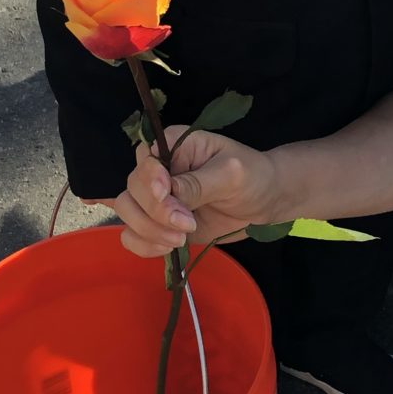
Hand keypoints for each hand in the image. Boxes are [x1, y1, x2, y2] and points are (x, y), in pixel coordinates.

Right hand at [113, 128, 283, 258]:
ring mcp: (156, 199)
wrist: (265, 202)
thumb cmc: (253, 177)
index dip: (150, 181)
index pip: (145, 160)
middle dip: (155, 212)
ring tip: (180, 240)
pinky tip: (168, 248)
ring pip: (127, 212)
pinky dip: (144, 245)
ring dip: (148, 231)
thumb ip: (198, 183)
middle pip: (132, 189)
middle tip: (186, 225)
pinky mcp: (159, 224)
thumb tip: (167, 193)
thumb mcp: (231, 174)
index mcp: (173, 146)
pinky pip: (134, 235)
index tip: (167, 194)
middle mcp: (159, 170)